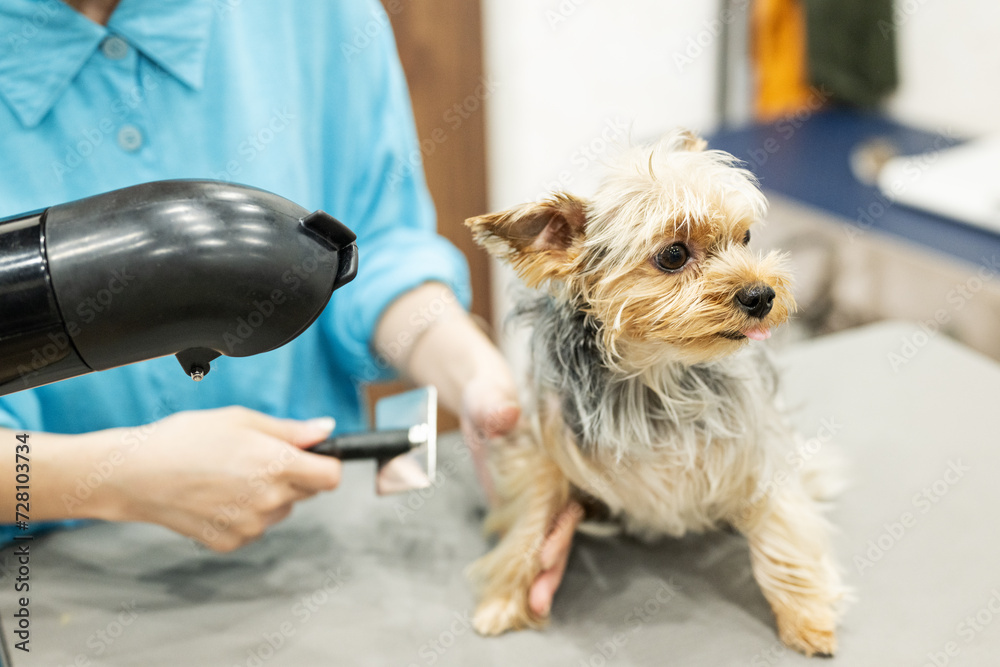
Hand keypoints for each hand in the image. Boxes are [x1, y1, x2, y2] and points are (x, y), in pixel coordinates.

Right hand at [95, 406, 339, 551]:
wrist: (135, 475)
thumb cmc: (185, 439)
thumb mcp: (241, 420)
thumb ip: (290, 430)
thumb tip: (325, 429)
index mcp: (277, 466)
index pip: (331, 477)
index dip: (325, 463)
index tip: (313, 456)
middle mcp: (269, 500)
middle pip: (307, 492)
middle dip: (294, 475)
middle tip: (257, 458)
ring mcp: (251, 526)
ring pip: (281, 510)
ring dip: (269, 495)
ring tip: (229, 475)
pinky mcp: (231, 543)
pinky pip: (255, 527)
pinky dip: (245, 514)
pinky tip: (217, 496)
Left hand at [458, 365, 580, 618]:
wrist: (479, 398)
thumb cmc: (490, 392)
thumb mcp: (489, 396)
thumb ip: (496, 406)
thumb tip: (505, 415)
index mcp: (556, 460)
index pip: (565, 501)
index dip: (559, 529)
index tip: (545, 552)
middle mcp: (553, 483)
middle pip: (560, 531)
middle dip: (552, 567)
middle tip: (539, 599)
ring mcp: (538, 500)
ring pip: (547, 543)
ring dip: (543, 577)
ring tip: (533, 608)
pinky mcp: (520, 510)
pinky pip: (527, 543)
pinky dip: (524, 570)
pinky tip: (519, 596)